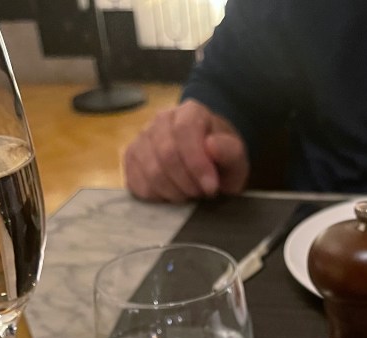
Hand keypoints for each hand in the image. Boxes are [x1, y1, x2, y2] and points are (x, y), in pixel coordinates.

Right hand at [124, 99, 249, 202]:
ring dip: (172, 192)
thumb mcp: (236, 158)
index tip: (211, 188)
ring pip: (150, 171)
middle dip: (186, 183)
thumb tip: (211, 146)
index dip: (197, 164)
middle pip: (166, 154)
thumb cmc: (220, 160)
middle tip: (200, 194)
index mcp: (190, 112)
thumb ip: (230, 152)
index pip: (185, 132)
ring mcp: (142, 138)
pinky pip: (136, 182)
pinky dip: (155, 196)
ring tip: (187, 194)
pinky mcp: (130, 158)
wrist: (205, 161)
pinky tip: (170, 195)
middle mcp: (161, 119)